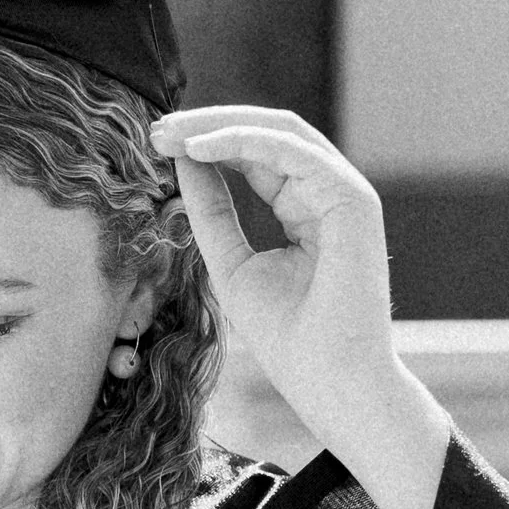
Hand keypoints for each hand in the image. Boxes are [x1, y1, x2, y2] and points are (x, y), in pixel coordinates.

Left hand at [153, 108, 399, 437]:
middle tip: (157, 130)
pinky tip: (199, 148)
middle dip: (208, 125)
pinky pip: (292, 151)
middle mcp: (329, 193)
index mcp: (307, 208)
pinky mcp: (352, 199)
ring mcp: (345, 193)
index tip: (157, 144)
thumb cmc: (290, 340)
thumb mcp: (231, 265)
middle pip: (267, 132)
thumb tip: (182, 161)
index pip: (256, 155)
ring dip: (219, 125)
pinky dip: (242, 142)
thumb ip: (211, 213)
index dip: (206, 144)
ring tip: (170, 134)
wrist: (333, 384)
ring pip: (280, 131)